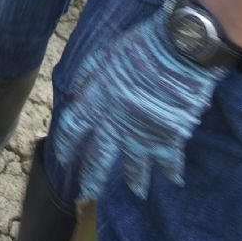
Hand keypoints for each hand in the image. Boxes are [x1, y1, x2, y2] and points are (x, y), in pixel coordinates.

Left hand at [54, 5, 224, 200]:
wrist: (179, 49)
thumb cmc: (140, 45)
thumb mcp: (105, 53)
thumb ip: (88, 76)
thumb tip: (76, 94)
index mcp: (96, 100)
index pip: (72, 129)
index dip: (65, 145)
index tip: (62, 159)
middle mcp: (116, 124)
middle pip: (98, 158)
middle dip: (91, 179)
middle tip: (86, 195)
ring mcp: (143, 135)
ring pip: (134, 168)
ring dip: (134, 181)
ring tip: (136, 191)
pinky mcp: (169, 139)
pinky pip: (169, 163)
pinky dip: (172, 172)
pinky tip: (174, 180)